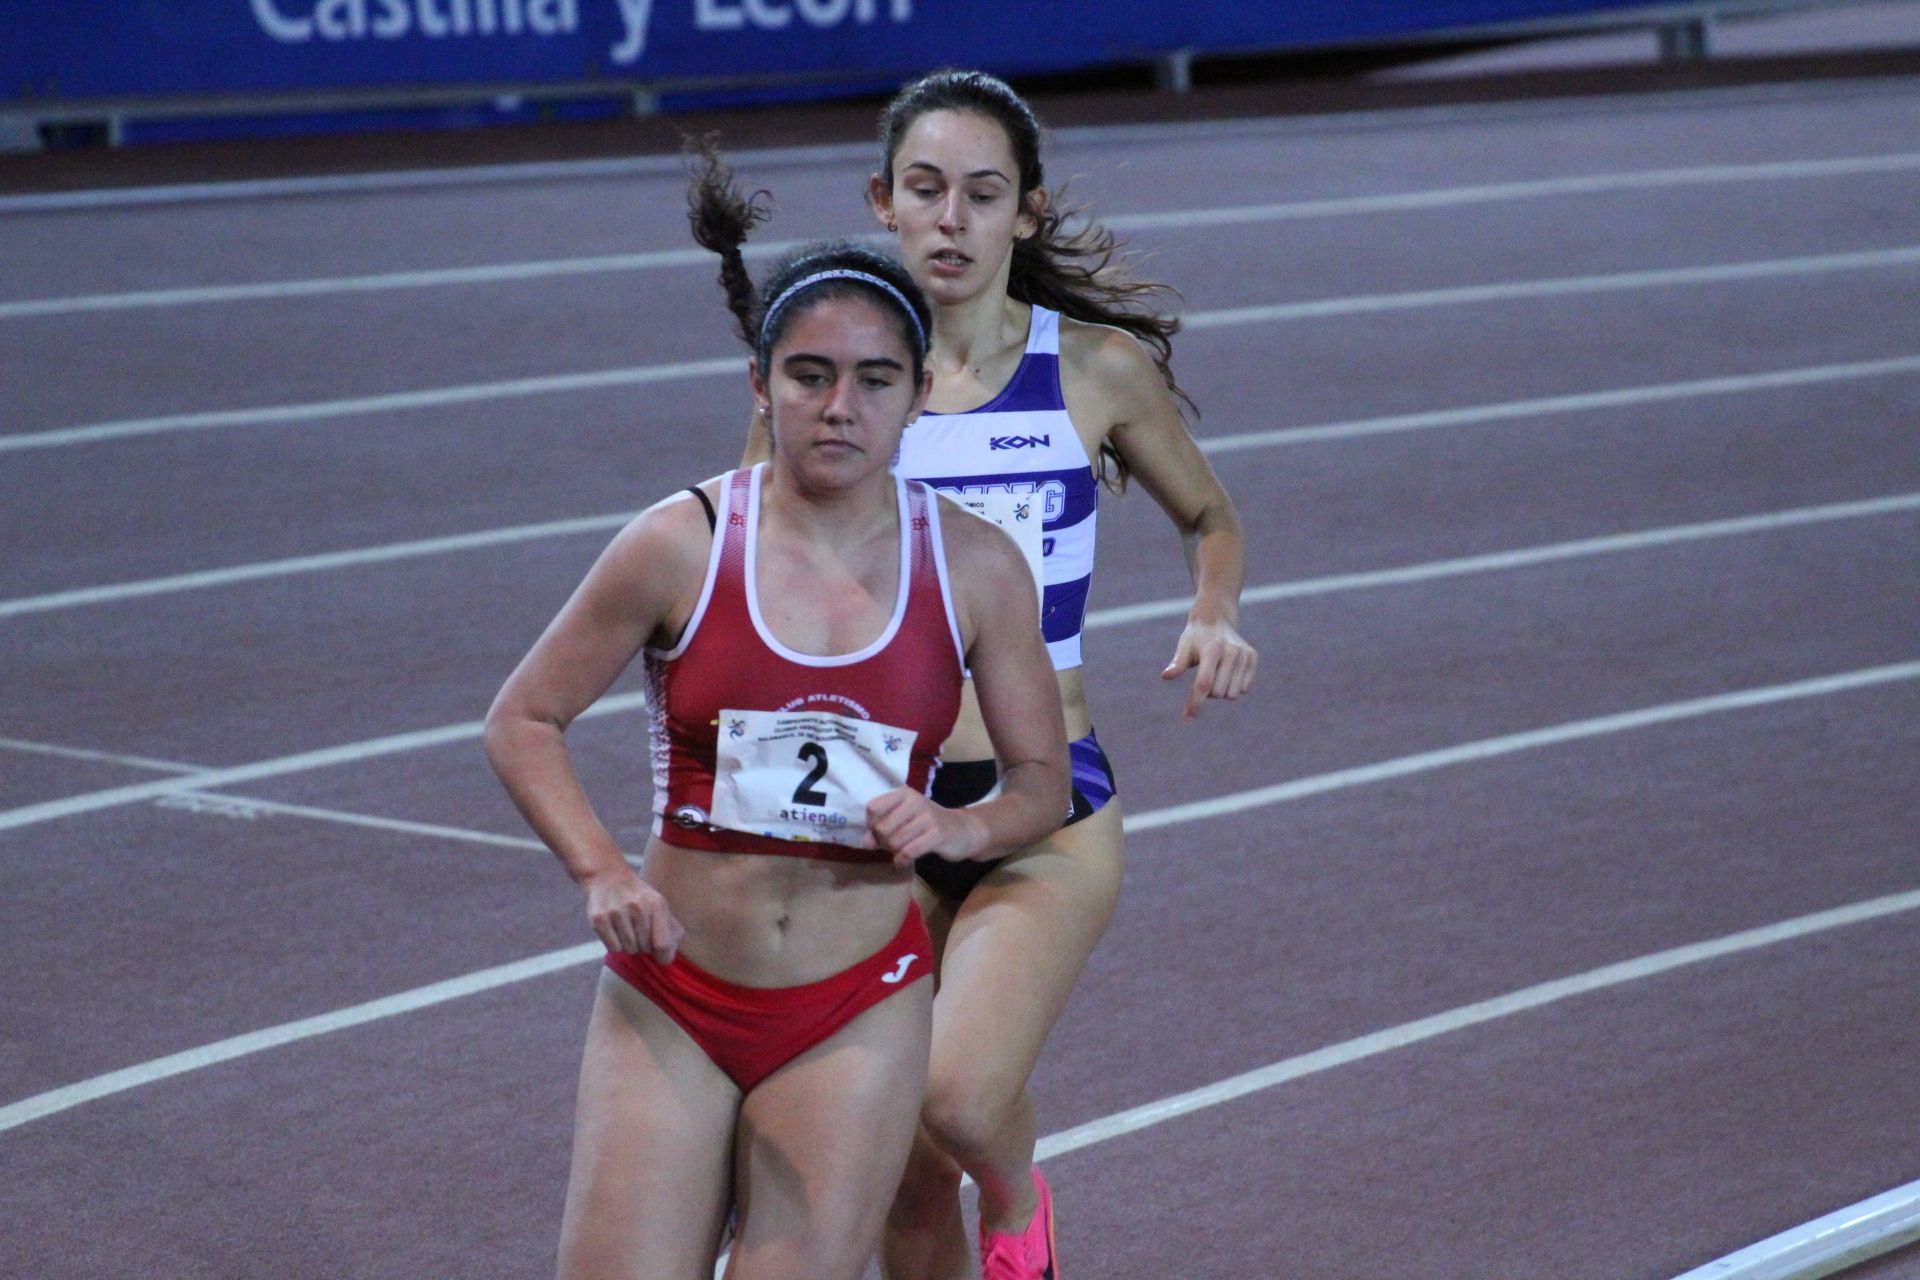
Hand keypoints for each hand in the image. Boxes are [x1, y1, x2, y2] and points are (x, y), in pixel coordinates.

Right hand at [581, 863, 683, 962]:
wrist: (607, 875)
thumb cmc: (638, 897)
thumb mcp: (659, 904)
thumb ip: (672, 929)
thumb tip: (670, 955)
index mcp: (657, 904)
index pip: (663, 945)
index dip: (663, 956)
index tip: (660, 956)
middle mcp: (637, 907)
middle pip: (645, 949)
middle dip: (643, 946)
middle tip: (637, 930)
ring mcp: (617, 912)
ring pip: (628, 950)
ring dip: (628, 944)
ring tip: (625, 927)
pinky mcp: (598, 919)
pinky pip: (613, 948)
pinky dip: (614, 943)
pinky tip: (613, 928)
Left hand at [866, 788, 989, 868]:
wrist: (963, 830)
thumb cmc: (928, 825)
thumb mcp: (904, 821)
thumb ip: (882, 828)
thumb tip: (865, 842)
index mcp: (904, 793)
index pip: (873, 808)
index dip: (872, 825)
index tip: (880, 832)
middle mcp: (915, 801)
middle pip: (882, 827)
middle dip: (883, 842)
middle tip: (893, 845)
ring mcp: (927, 817)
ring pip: (894, 841)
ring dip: (894, 852)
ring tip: (901, 851)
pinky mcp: (937, 834)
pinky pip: (908, 851)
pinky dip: (901, 860)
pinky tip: (904, 861)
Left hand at [1161, 617, 1257, 720]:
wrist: (1216, 618)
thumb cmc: (1195, 637)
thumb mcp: (1184, 647)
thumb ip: (1177, 663)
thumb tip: (1165, 676)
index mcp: (1212, 649)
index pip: (1203, 684)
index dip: (1195, 703)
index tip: (1187, 718)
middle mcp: (1231, 651)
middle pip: (1218, 693)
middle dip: (1208, 692)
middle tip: (1204, 675)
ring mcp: (1244, 654)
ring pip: (1232, 694)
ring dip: (1221, 690)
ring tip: (1216, 673)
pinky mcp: (1252, 657)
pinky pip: (1245, 688)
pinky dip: (1234, 686)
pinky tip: (1228, 671)